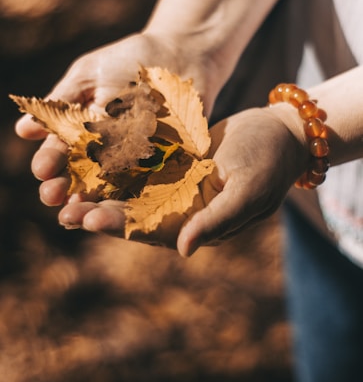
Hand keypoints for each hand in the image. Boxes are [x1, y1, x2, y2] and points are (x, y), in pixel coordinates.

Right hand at [14, 29, 214, 204]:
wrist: (181, 55)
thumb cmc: (130, 60)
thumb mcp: (91, 74)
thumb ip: (64, 100)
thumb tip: (23, 130)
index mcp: (82, 131)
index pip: (60, 152)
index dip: (50, 162)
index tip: (42, 170)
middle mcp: (105, 151)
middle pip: (80, 177)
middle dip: (64, 188)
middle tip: (52, 196)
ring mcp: (134, 160)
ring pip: (110, 187)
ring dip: (92, 201)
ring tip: (79, 209)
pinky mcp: (164, 164)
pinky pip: (147, 183)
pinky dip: (134, 196)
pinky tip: (122, 205)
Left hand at [25, 105, 306, 256]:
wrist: (280, 131)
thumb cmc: (270, 161)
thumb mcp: (249, 191)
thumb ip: (218, 221)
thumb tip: (184, 250)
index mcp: (200, 223)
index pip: (155, 231)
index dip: (121, 226)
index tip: (89, 220)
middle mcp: (184, 209)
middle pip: (136, 215)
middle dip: (101, 213)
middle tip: (65, 212)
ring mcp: (178, 186)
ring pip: (133, 193)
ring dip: (102, 193)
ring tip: (66, 194)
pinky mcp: (175, 163)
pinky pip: (142, 166)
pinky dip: (117, 166)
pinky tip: (90, 162)